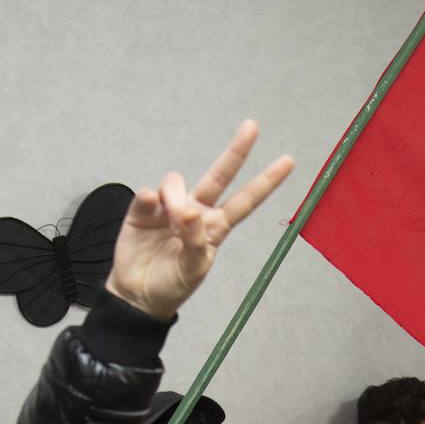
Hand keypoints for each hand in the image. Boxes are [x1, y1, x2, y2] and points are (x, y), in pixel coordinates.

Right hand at [105, 120, 293, 318]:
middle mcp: (195, 212)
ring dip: (175, 197)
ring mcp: (169, 208)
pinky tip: (150, 210)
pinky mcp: (143, 211)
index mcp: (215, 227)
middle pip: (219, 176)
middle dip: (236, 152)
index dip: (265, 182)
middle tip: (253, 127)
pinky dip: (149, 199)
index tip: (287, 161)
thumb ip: (194, 241)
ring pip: (175, 182)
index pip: (245, 200)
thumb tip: (188, 212)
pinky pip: (147, 194)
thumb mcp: (192, 270)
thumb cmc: (171, 285)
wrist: (137, 296)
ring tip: (170, 221)